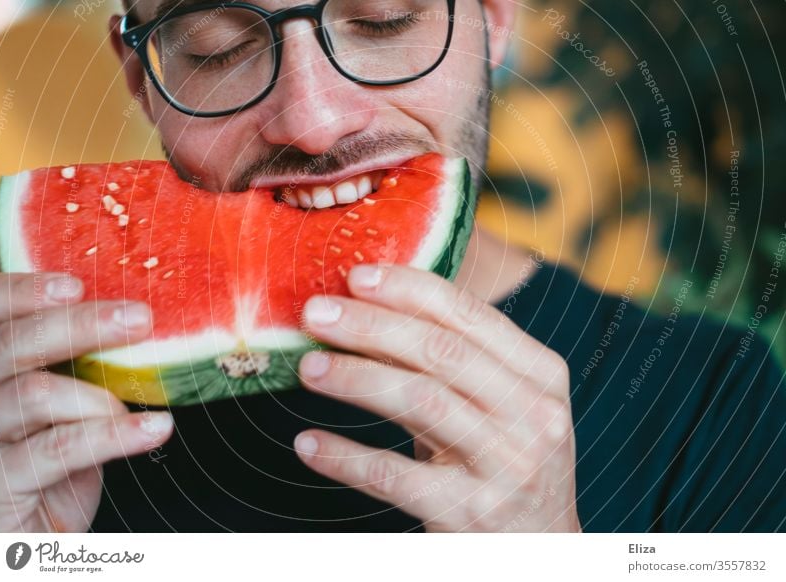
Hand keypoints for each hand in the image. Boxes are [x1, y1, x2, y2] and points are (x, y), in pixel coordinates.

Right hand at [0, 272, 172, 531]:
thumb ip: (76, 363)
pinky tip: (156, 428)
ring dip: (100, 396)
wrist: (31, 537)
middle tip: (138, 318)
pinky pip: (58, 450)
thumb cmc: (49, 459)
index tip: (75, 284)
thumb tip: (134, 317)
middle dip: (78, 325)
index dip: (20, 292)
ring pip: (32, 395)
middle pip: (8, 346)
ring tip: (140, 407)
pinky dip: (115, 435)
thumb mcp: (60, 401)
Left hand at [294, 264, 579, 531]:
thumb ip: (455, 360)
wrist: (540, 549)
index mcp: (540, 375)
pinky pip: (395, 477)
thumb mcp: (501, 403)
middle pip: (442, 354)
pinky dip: (347, 457)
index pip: (471, 317)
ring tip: (308, 366)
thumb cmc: (507, 459)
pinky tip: (309, 443)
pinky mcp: (469, 513)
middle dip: (372, 326)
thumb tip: (371, 309)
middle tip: (317, 312)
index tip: (358, 276)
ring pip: (420, 403)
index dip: (410, 290)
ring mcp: (505, 466)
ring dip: (356, 378)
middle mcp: (532, 415)